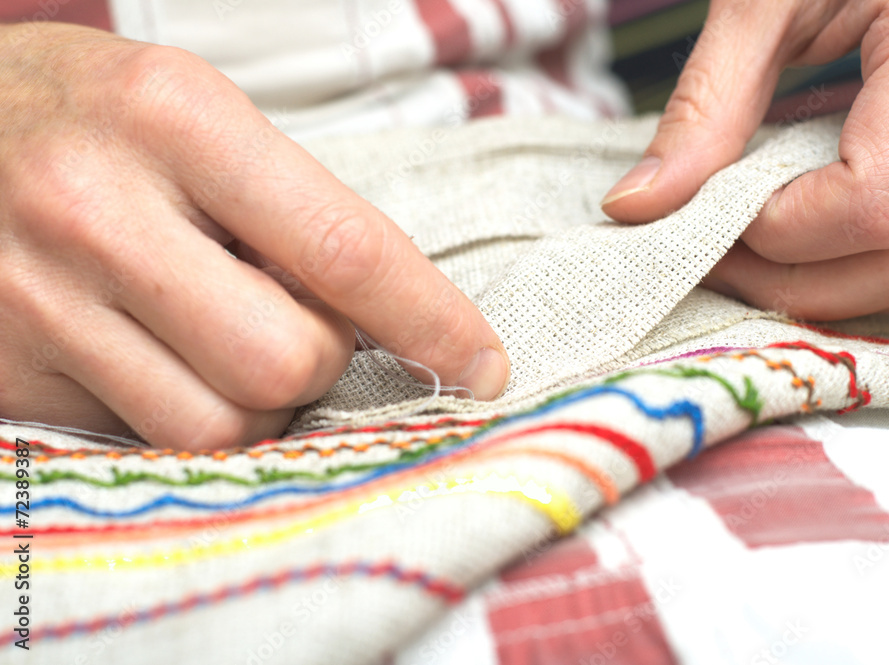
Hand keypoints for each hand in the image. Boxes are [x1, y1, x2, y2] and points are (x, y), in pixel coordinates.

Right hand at [0, 23, 508, 449]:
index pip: (344, 248)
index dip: (432, 320)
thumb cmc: (83, 116)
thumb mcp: (191, 112)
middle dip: (320, 362)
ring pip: (218, 425)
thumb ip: (288, 209)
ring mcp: (38, 299)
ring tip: (218, 336)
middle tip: (291, 319)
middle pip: (287, 361)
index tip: (482, 364)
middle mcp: (98, 210)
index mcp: (174, 118)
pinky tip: (152, 353)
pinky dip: (181, 411)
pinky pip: (142, 439)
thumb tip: (385, 318)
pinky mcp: (4, 372)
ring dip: (255, 401)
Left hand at [602, 0, 888, 319]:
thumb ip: (706, 104)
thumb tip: (639, 206)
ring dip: (848, 287)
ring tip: (762, 250)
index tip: (709, 210)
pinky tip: (820, 235)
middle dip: (802, 281)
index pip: (874, 200)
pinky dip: (886, 266)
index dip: (778, 232)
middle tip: (716, 256)